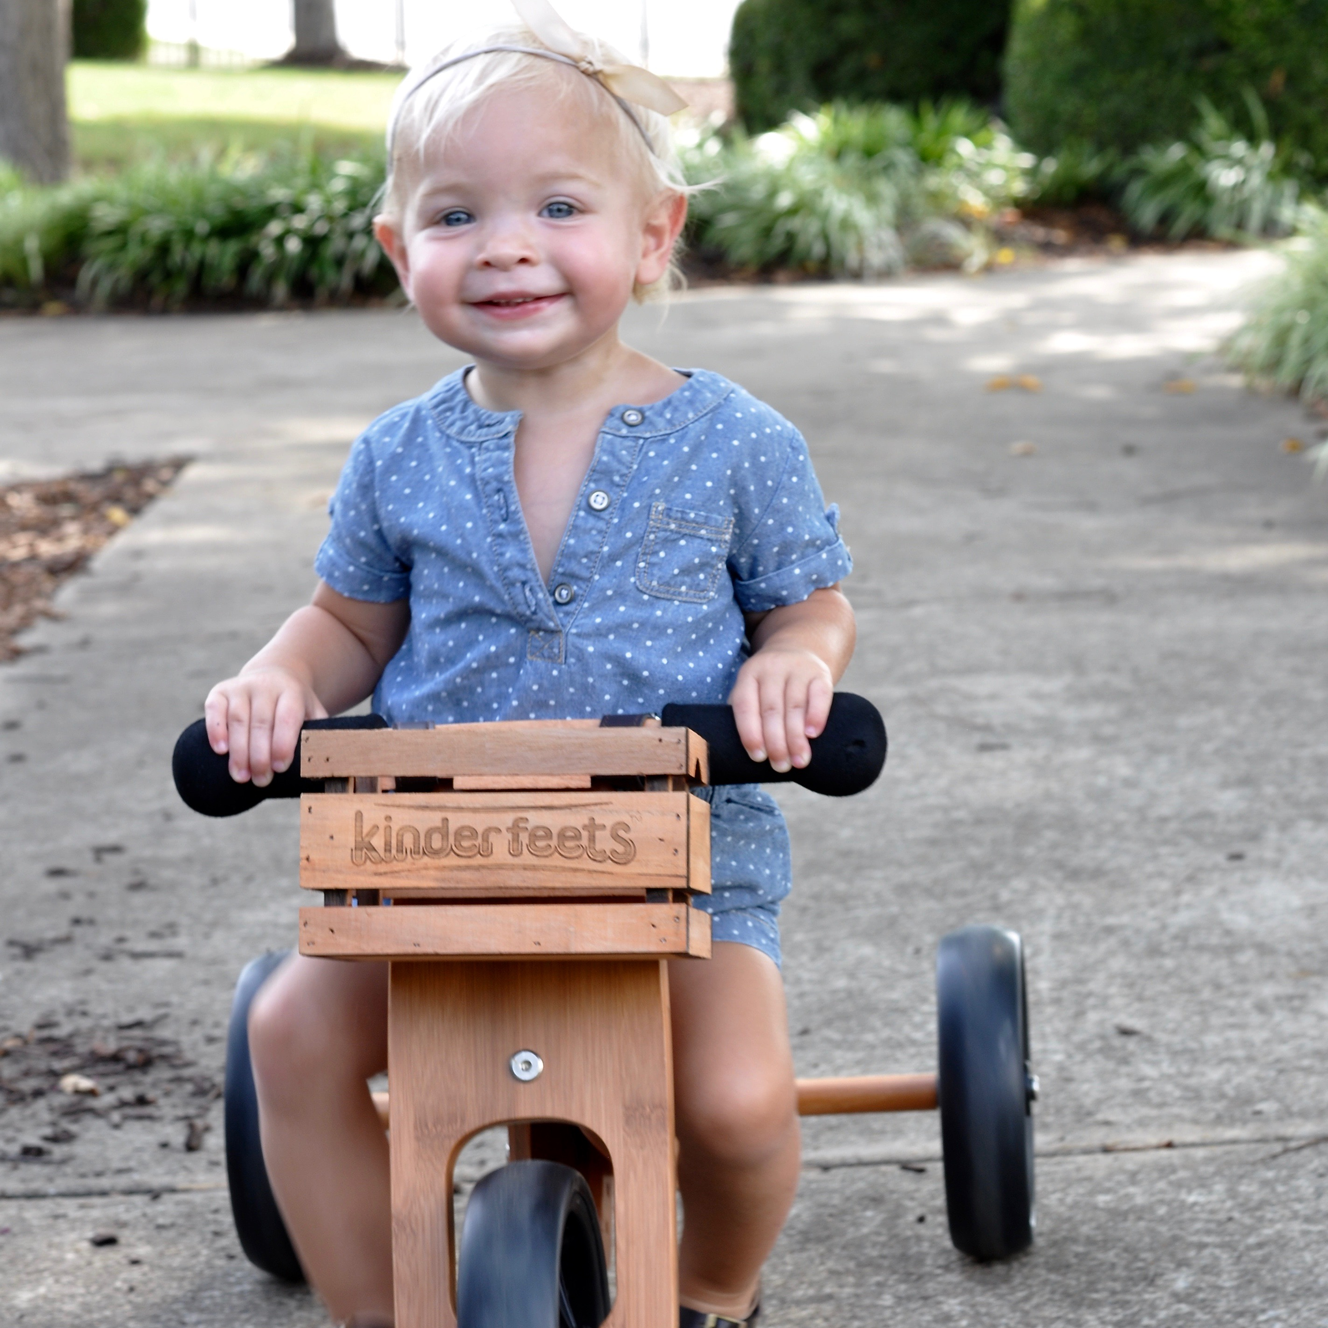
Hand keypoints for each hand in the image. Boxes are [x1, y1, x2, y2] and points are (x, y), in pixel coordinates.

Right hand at [204, 667, 326, 786]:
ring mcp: (242, 686)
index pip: (287, 718)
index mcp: (292, 692)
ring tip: (240, 776)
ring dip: (238, 751)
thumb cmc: (296, 708)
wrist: (276, 676)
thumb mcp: (314, 714)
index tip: (281, 768)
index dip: (283, 744)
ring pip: (237, 719)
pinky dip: (215, 730)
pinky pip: (214, 709)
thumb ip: (322, 736)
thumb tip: (333, 767)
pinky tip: (220, 750)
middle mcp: (266, 686)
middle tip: (261, 781)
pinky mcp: (220, 691)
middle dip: (260, 755)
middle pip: (261, 723)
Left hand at [729, 646, 833, 772]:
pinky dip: (816, 716)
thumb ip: (746, 713)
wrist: (800, 648)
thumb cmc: (770, 683)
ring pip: (795, 706)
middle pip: (771, 709)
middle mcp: (771, 668)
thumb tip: (741, 753)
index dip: (750, 733)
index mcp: (749, 674)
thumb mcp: (752, 687)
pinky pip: (820, 695)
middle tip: (781, 766)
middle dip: (776, 743)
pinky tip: (813, 735)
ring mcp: (797, 669)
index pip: (745, 705)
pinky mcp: (820, 673)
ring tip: (799, 762)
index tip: (758, 758)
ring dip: (796, 738)